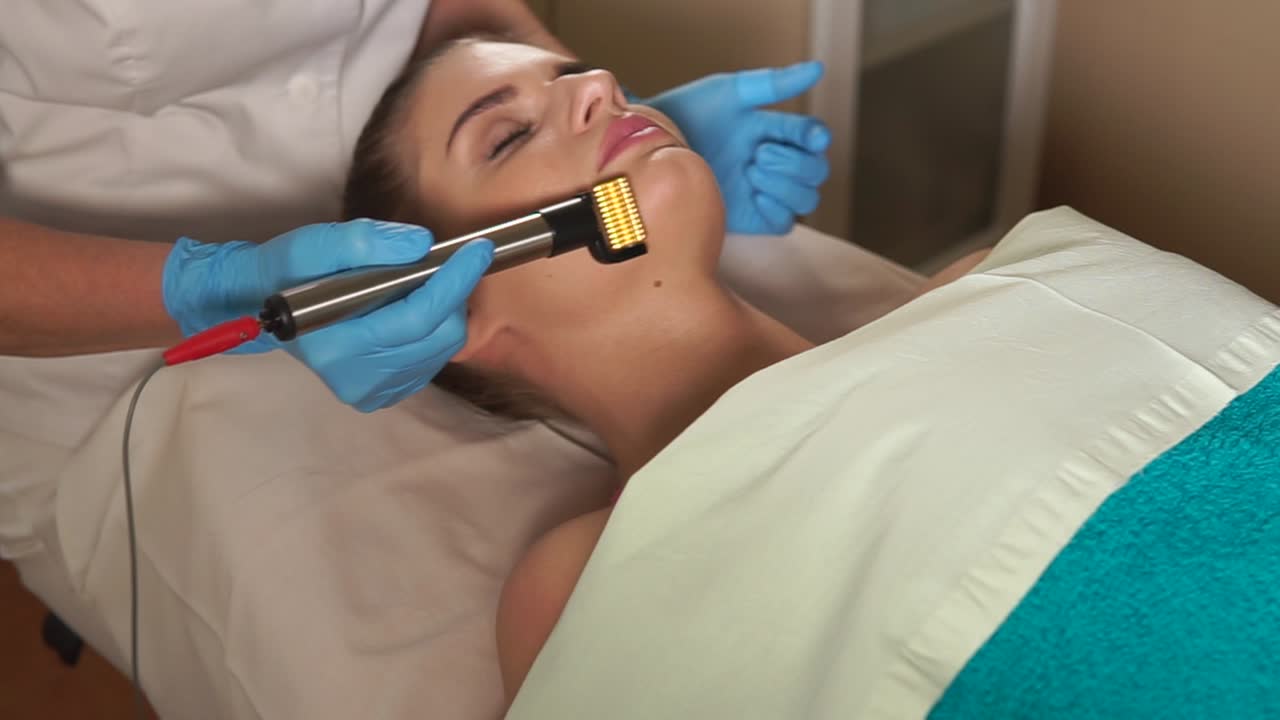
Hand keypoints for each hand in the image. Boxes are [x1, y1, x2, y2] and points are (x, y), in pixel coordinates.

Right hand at [162, 220, 492, 410]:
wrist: (264, 306)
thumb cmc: (289, 272)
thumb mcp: (316, 243)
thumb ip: (367, 241)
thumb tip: (421, 245)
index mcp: (336, 347)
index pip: (417, 318)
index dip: (453, 281)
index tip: (478, 250)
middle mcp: (358, 379)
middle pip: (440, 336)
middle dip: (453, 293)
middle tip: (448, 262)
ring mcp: (372, 391)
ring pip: (443, 348)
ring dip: (445, 310)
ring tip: (420, 285)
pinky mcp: (383, 394)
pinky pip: (432, 359)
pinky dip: (434, 329)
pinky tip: (411, 310)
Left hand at [645, 62, 831, 234]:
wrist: (655, 145)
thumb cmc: (688, 114)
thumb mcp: (731, 93)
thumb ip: (775, 84)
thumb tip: (817, 70)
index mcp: (772, 132)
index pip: (813, 137)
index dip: (815, 137)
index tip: (809, 135)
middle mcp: (773, 162)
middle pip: (815, 171)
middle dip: (794, 162)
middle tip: (758, 153)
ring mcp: (763, 191)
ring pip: (805, 198)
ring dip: (786, 184)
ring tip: (750, 170)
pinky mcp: (751, 217)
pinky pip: (783, 221)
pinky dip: (777, 207)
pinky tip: (753, 194)